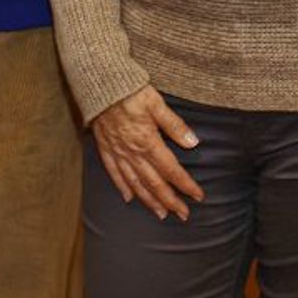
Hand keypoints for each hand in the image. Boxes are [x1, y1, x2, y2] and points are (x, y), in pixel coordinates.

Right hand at [90, 84, 203, 221]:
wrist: (99, 83)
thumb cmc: (129, 90)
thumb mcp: (156, 103)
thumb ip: (174, 125)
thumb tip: (193, 143)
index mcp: (147, 142)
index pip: (171, 170)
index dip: (185, 184)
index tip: (198, 196)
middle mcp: (132, 152)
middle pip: (154, 183)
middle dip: (170, 200)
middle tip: (184, 215)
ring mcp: (117, 152)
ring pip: (135, 183)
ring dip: (149, 201)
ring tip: (161, 213)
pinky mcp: (105, 147)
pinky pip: (114, 172)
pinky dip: (122, 187)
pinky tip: (129, 197)